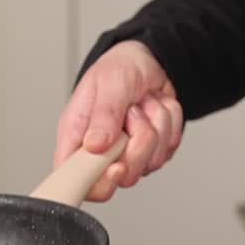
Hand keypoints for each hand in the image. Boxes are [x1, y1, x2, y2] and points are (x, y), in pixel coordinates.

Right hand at [54, 40, 183, 200]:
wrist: (148, 61)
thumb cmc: (119, 68)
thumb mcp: (108, 82)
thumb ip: (103, 115)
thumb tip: (94, 146)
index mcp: (77, 137)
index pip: (76, 179)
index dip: (98, 183)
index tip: (116, 166)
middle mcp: (100, 151)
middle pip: (123, 177)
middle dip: (138, 145)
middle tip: (132, 114)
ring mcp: (127, 155)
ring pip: (151, 163)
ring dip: (155, 126)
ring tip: (141, 105)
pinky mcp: (150, 152)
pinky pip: (168, 150)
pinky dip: (168, 124)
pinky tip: (153, 108)